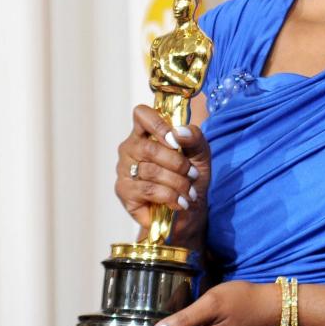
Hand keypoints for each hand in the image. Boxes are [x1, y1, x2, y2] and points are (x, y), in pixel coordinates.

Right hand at [115, 105, 211, 240]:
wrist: (189, 211)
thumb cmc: (190, 177)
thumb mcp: (200, 153)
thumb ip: (194, 137)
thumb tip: (178, 132)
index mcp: (146, 132)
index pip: (141, 114)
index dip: (158, 124)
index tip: (176, 142)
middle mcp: (130, 148)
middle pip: (148, 148)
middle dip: (177, 163)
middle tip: (192, 174)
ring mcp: (124, 170)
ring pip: (150, 171)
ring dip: (177, 182)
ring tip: (189, 192)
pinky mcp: (124, 192)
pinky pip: (148, 190)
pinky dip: (170, 196)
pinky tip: (179, 202)